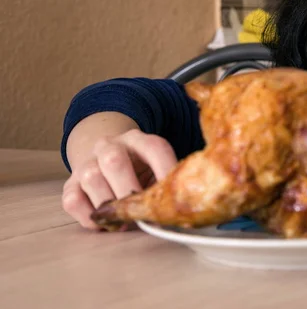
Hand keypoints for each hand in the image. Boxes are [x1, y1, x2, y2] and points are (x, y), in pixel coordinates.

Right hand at [62, 129, 177, 229]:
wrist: (105, 159)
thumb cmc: (141, 171)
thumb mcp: (156, 168)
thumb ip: (166, 184)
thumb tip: (178, 212)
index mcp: (139, 140)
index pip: (154, 148)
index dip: (165, 170)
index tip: (172, 196)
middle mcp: (110, 146)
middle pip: (114, 160)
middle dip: (129, 191)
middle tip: (140, 213)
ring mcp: (88, 163)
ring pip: (91, 178)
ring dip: (109, 206)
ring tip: (124, 223)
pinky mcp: (70, 184)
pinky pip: (73, 201)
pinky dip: (90, 217)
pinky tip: (107, 224)